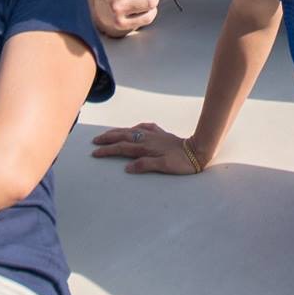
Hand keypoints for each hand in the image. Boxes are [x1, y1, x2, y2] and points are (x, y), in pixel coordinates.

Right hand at [90, 121, 206, 174]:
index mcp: (146, 147)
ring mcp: (155, 134)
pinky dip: (136, 127)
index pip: (122, 148)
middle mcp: (148, 138)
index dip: (108, 150)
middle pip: (123, 136)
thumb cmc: (182, 162)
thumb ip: (146, 165)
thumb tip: (127, 167)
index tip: (95, 152)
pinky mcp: (162, 133)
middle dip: (108, 138)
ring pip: (132, 130)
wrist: (198, 150)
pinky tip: (135, 127)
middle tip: (95, 141)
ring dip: (118, 132)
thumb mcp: (164, 166)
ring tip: (108, 134)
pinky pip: (145, 127)